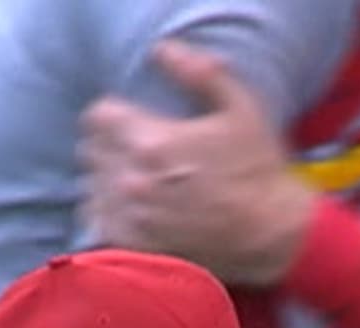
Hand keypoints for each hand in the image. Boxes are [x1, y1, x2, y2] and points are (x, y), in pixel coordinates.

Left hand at [79, 41, 318, 284]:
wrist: (270, 234)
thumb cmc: (257, 169)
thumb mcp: (241, 109)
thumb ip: (201, 74)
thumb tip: (163, 50)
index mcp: (151, 141)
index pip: (96, 117)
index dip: (112, 114)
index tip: (131, 119)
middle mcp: (132, 179)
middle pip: (89, 151)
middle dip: (108, 145)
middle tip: (135, 149)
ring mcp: (131, 216)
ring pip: (90, 185)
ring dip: (105, 178)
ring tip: (134, 178)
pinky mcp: (135, 245)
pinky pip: (97, 219)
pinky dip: (107, 210)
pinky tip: (131, 206)